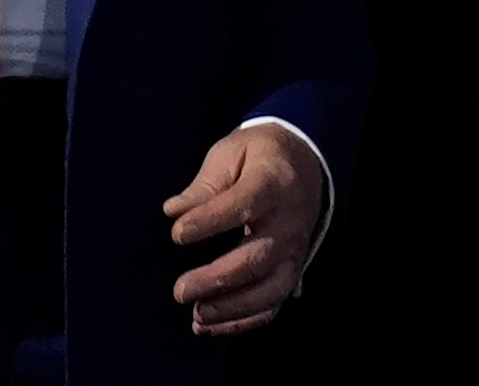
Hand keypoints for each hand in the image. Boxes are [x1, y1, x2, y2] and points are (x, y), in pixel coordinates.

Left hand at [163, 123, 326, 336]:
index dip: (211, 221)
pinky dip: (243, 321)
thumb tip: (173, 211)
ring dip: (232, 308)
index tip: (177, 234)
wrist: (305, 165)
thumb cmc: (258, 156)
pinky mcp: (292, 271)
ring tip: (196, 316)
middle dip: (218, 278)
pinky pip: (273, 304)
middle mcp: (289, 221)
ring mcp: (294, 250)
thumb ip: (205, 184)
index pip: (245, 203)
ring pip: (270, 289)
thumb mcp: (231, 152)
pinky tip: (210, 325)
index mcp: (274, 182)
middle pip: (259, 257)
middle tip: (180, 290)